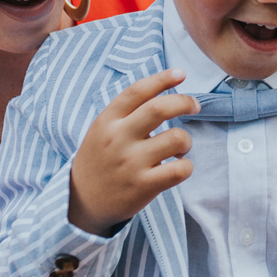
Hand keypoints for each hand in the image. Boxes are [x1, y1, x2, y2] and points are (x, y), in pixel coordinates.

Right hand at [67, 68, 197, 236]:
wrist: (81, 203)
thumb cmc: (100, 160)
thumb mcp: (102, 130)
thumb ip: (127, 112)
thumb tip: (164, 91)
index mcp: (107, 121)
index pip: (137, 91)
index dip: (162, 79)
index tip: (180, 74)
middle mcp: (118, 139)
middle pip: (160, 108)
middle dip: (185, 102)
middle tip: (195, 106)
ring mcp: (131, 163)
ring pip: (176, 138)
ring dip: (186, 140)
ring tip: (179, 147)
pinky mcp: (143, 186)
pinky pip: (180, 169)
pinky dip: (186, 166)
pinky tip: (177, 167)